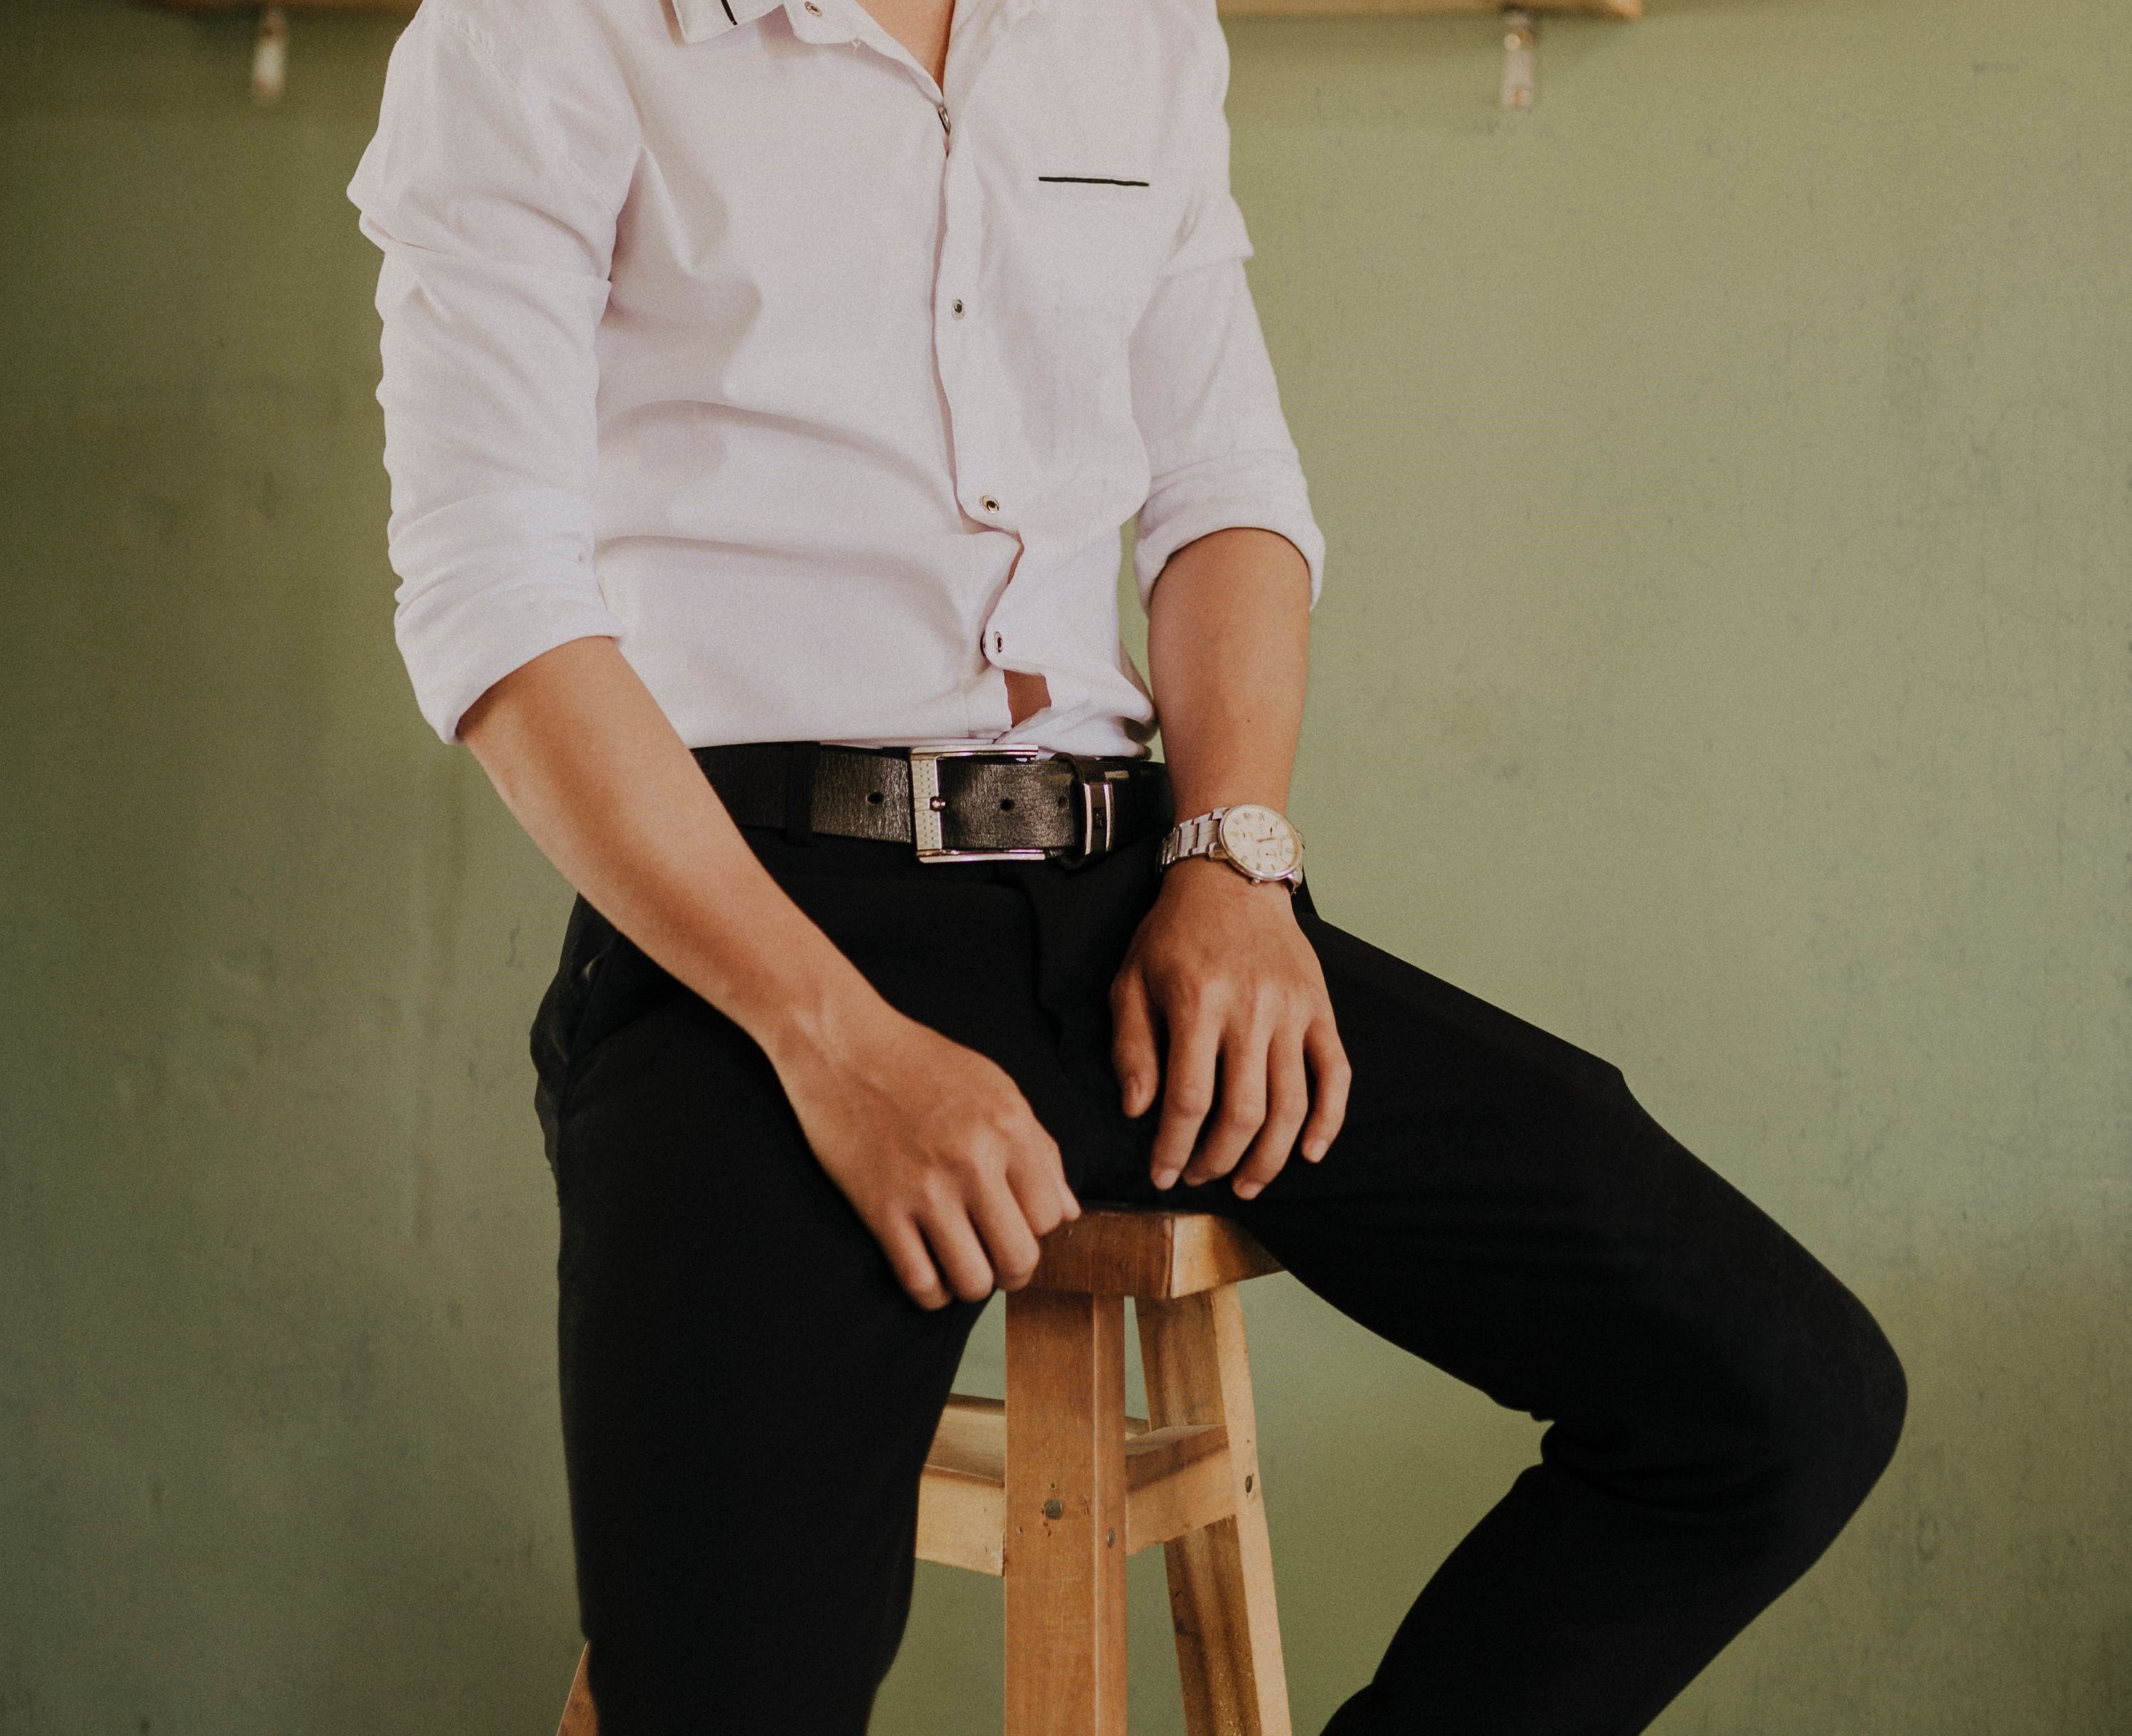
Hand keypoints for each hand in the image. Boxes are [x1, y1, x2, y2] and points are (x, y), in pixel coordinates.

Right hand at [774, 993, 1080, 1308]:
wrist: (843, 1045)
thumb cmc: (922, 1064)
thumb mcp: (996, 1088)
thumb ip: (1039, 1149)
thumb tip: (1069, 1212)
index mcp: (1008, 1128)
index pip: (1052, 1217)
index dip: (1038, 1228)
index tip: (1018, 1220)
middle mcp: (973, 1160)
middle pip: (1019, 1258)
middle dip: (1014, 1271)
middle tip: (998, 1259)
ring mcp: (925, 1188)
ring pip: (973, 1281)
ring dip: (973, 1284)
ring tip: (964, 1265)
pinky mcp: (880, 1208)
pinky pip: (919, 1282)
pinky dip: (931, 1292)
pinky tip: (929, 1272)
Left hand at [1110, 859, 1351, 1197]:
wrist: (1232, 877)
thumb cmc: (1173, 934)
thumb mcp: (1130, 980)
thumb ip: (1131, 1047)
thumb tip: (1138, 1111)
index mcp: (1197, 1003)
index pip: (1188, 1099)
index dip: (1175, 1148)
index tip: (1163, 1174)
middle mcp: (1250, 1010)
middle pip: (1243, 1112)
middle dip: (1218, 1160)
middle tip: (1199, 1177)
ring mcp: (1292, 1011)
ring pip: (1291, 1104)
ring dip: (1269, 1157)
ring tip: (1246, 1183)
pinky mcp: (1321, 1009)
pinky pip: (1336, 1074)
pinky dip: (1329, 1121)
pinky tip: (1308, 1153)